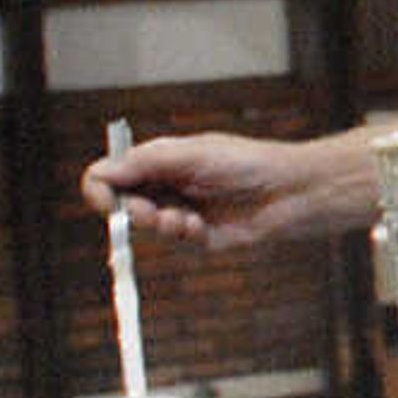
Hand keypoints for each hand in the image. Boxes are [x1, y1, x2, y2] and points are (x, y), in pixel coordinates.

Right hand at [85, 133, 359, 248]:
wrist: (296, 190)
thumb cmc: (251, 162)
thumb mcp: (196, 154)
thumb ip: (148, 162)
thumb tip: (101, 173)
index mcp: (161, 161)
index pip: (109, 176)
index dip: (102, 190)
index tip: (110, 201)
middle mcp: (167, 186)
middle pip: (121, 205)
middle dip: (133, 212)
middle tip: (152, 212)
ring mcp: (183, 211)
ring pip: (146, 227)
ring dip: (160, 225)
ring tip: (186, 219)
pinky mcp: (202, 237)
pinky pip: (176, 243)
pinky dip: (183, 236)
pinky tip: (201, 227)